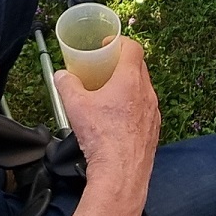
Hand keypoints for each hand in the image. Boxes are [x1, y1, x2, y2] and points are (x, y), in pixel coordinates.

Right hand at [55, 36, 158, 194]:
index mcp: (131, 80)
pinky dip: (133, 107)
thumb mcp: (75, 106)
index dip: (120, 42)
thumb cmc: (102, 137)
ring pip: (143, 89)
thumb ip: (67, 85)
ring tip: (109, 95)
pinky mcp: (154, 130)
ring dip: (128, 86)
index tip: (107, 46)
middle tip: (105, 68)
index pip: (133, 48)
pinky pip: (145, 110)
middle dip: (122, 63)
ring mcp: (154, 113)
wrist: (121, 173)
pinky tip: (117, 119)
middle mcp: (147, 93)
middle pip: (139, 67)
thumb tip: (61, 76)